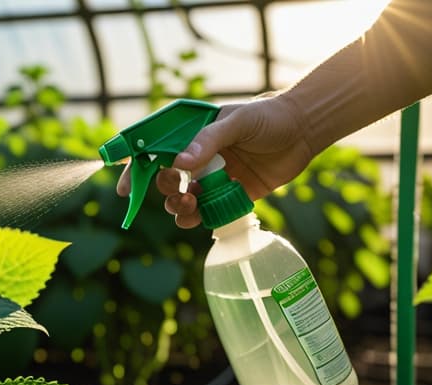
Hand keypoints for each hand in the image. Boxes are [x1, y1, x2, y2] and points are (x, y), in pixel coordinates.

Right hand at [116, 96, 314, 227]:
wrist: (305, 129)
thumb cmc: (269, 117)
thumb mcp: (236, 122)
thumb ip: (208, 141)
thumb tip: (179, 165)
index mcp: (192, 134)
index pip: (156, 151)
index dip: (136, 169)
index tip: (125, 189)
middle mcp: (199, 157)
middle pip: (167, 179)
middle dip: (165, 190)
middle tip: (178, 194)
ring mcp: (215, 177)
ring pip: (185, 199)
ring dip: (179, 207)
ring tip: (189, 207)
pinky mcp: (232, 194)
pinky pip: (208, 212)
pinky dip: (199, 219)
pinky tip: (199, 220)